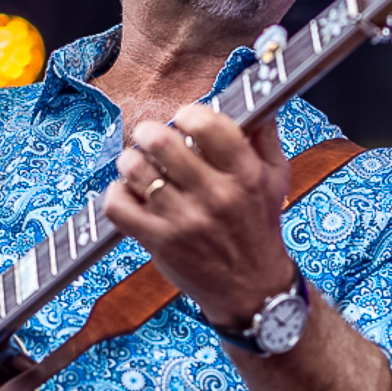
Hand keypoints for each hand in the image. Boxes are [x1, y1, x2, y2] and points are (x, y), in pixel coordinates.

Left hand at [103, 103, 295, 326]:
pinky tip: (129, 193)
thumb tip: (256, 100)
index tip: (183, 119)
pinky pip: (117, 205)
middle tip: (151, 138)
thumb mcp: (275, 179)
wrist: (252, 290)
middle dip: (149, 133)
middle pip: (162, 142)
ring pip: (136, 170)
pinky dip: (115, 193)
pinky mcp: (158, 242)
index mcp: (245, 174)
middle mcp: (215, 196)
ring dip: (131, 161)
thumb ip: (264, 136)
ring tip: (138, 165)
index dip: (188, 114)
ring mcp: (184, 221)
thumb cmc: (258, 228)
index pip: (207, 124)